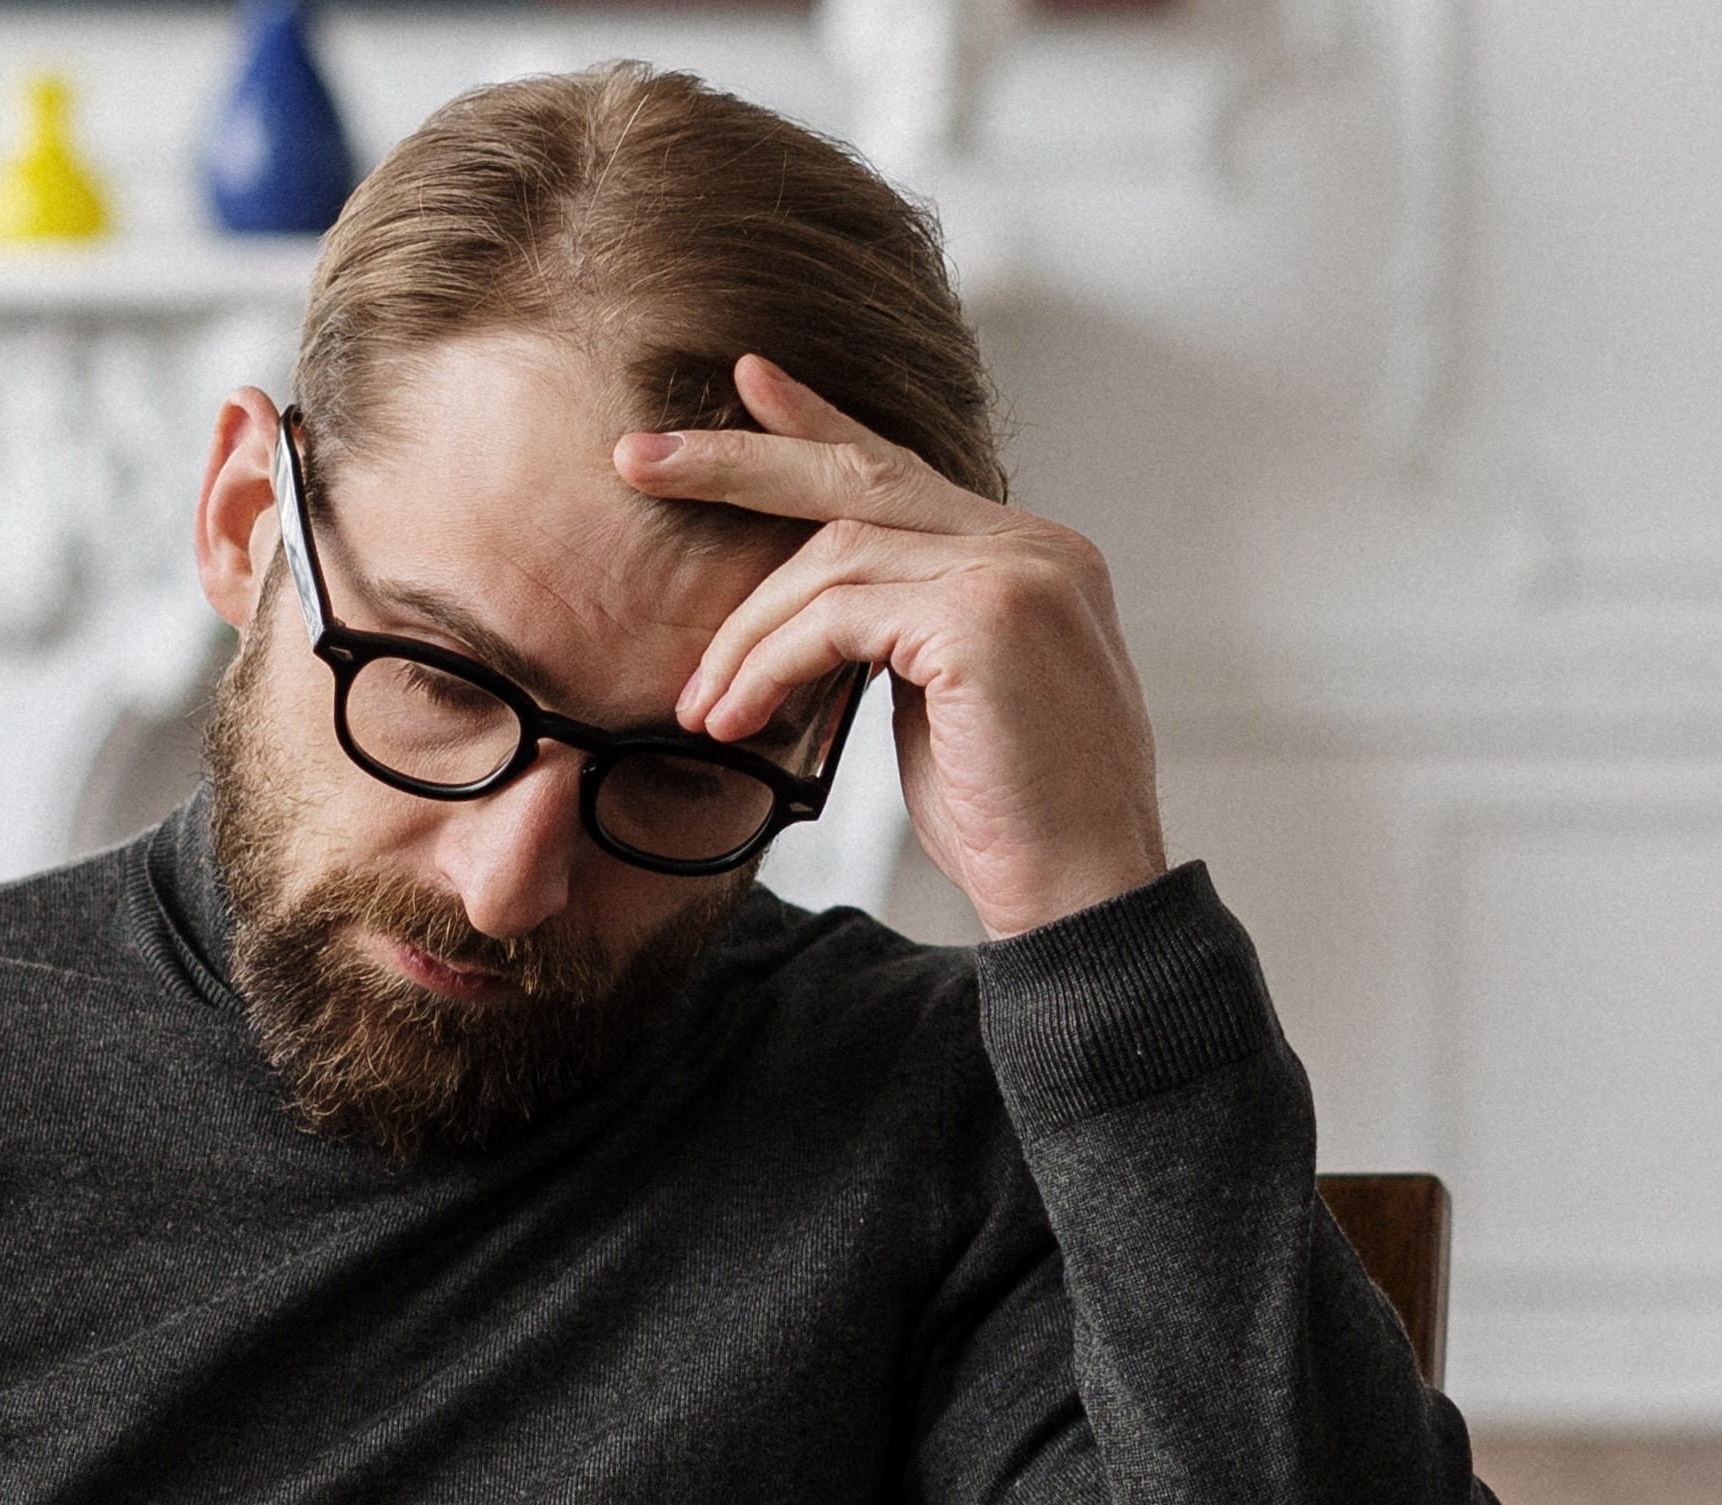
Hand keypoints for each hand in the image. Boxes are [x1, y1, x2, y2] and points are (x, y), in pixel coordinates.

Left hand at [615, 355, 1165, 939]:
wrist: (1085, 898)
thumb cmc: (1014, 824)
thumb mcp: (944, 708)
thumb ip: (899, 640)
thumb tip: (813, 625)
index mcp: (1034, 558)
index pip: (907, 471)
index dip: (821, 428)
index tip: (748, 388)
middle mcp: (1037, 546)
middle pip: (863, 476)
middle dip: (740, 461)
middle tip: (637, 457)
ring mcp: (1019, 573)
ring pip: (835, 555)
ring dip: (746, 631)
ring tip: (700, 703)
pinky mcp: (987, 619)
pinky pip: (838, 616)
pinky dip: (770, 662)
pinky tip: (737, 714)